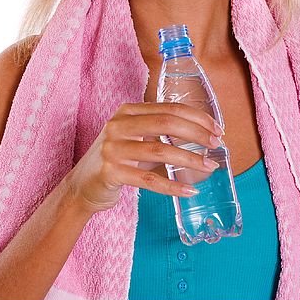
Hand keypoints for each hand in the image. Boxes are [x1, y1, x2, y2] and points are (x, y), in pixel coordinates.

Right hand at [64, 102, 223, 214]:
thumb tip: (203, 135)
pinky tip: (189, 190)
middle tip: (217, 144)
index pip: (168, 108)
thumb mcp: (134, 137)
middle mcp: (118, 125)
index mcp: (126, 112)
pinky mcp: (110, 173)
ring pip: (160, 151)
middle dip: (197, 133)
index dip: (197, 117)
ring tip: (209, 167)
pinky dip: (172, 186)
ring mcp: (112, 149)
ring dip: (190, 159)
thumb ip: (158, 130)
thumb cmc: (117, 160)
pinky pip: (149, 180)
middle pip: (166, 123)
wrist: (82, 185)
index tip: (217, 128)